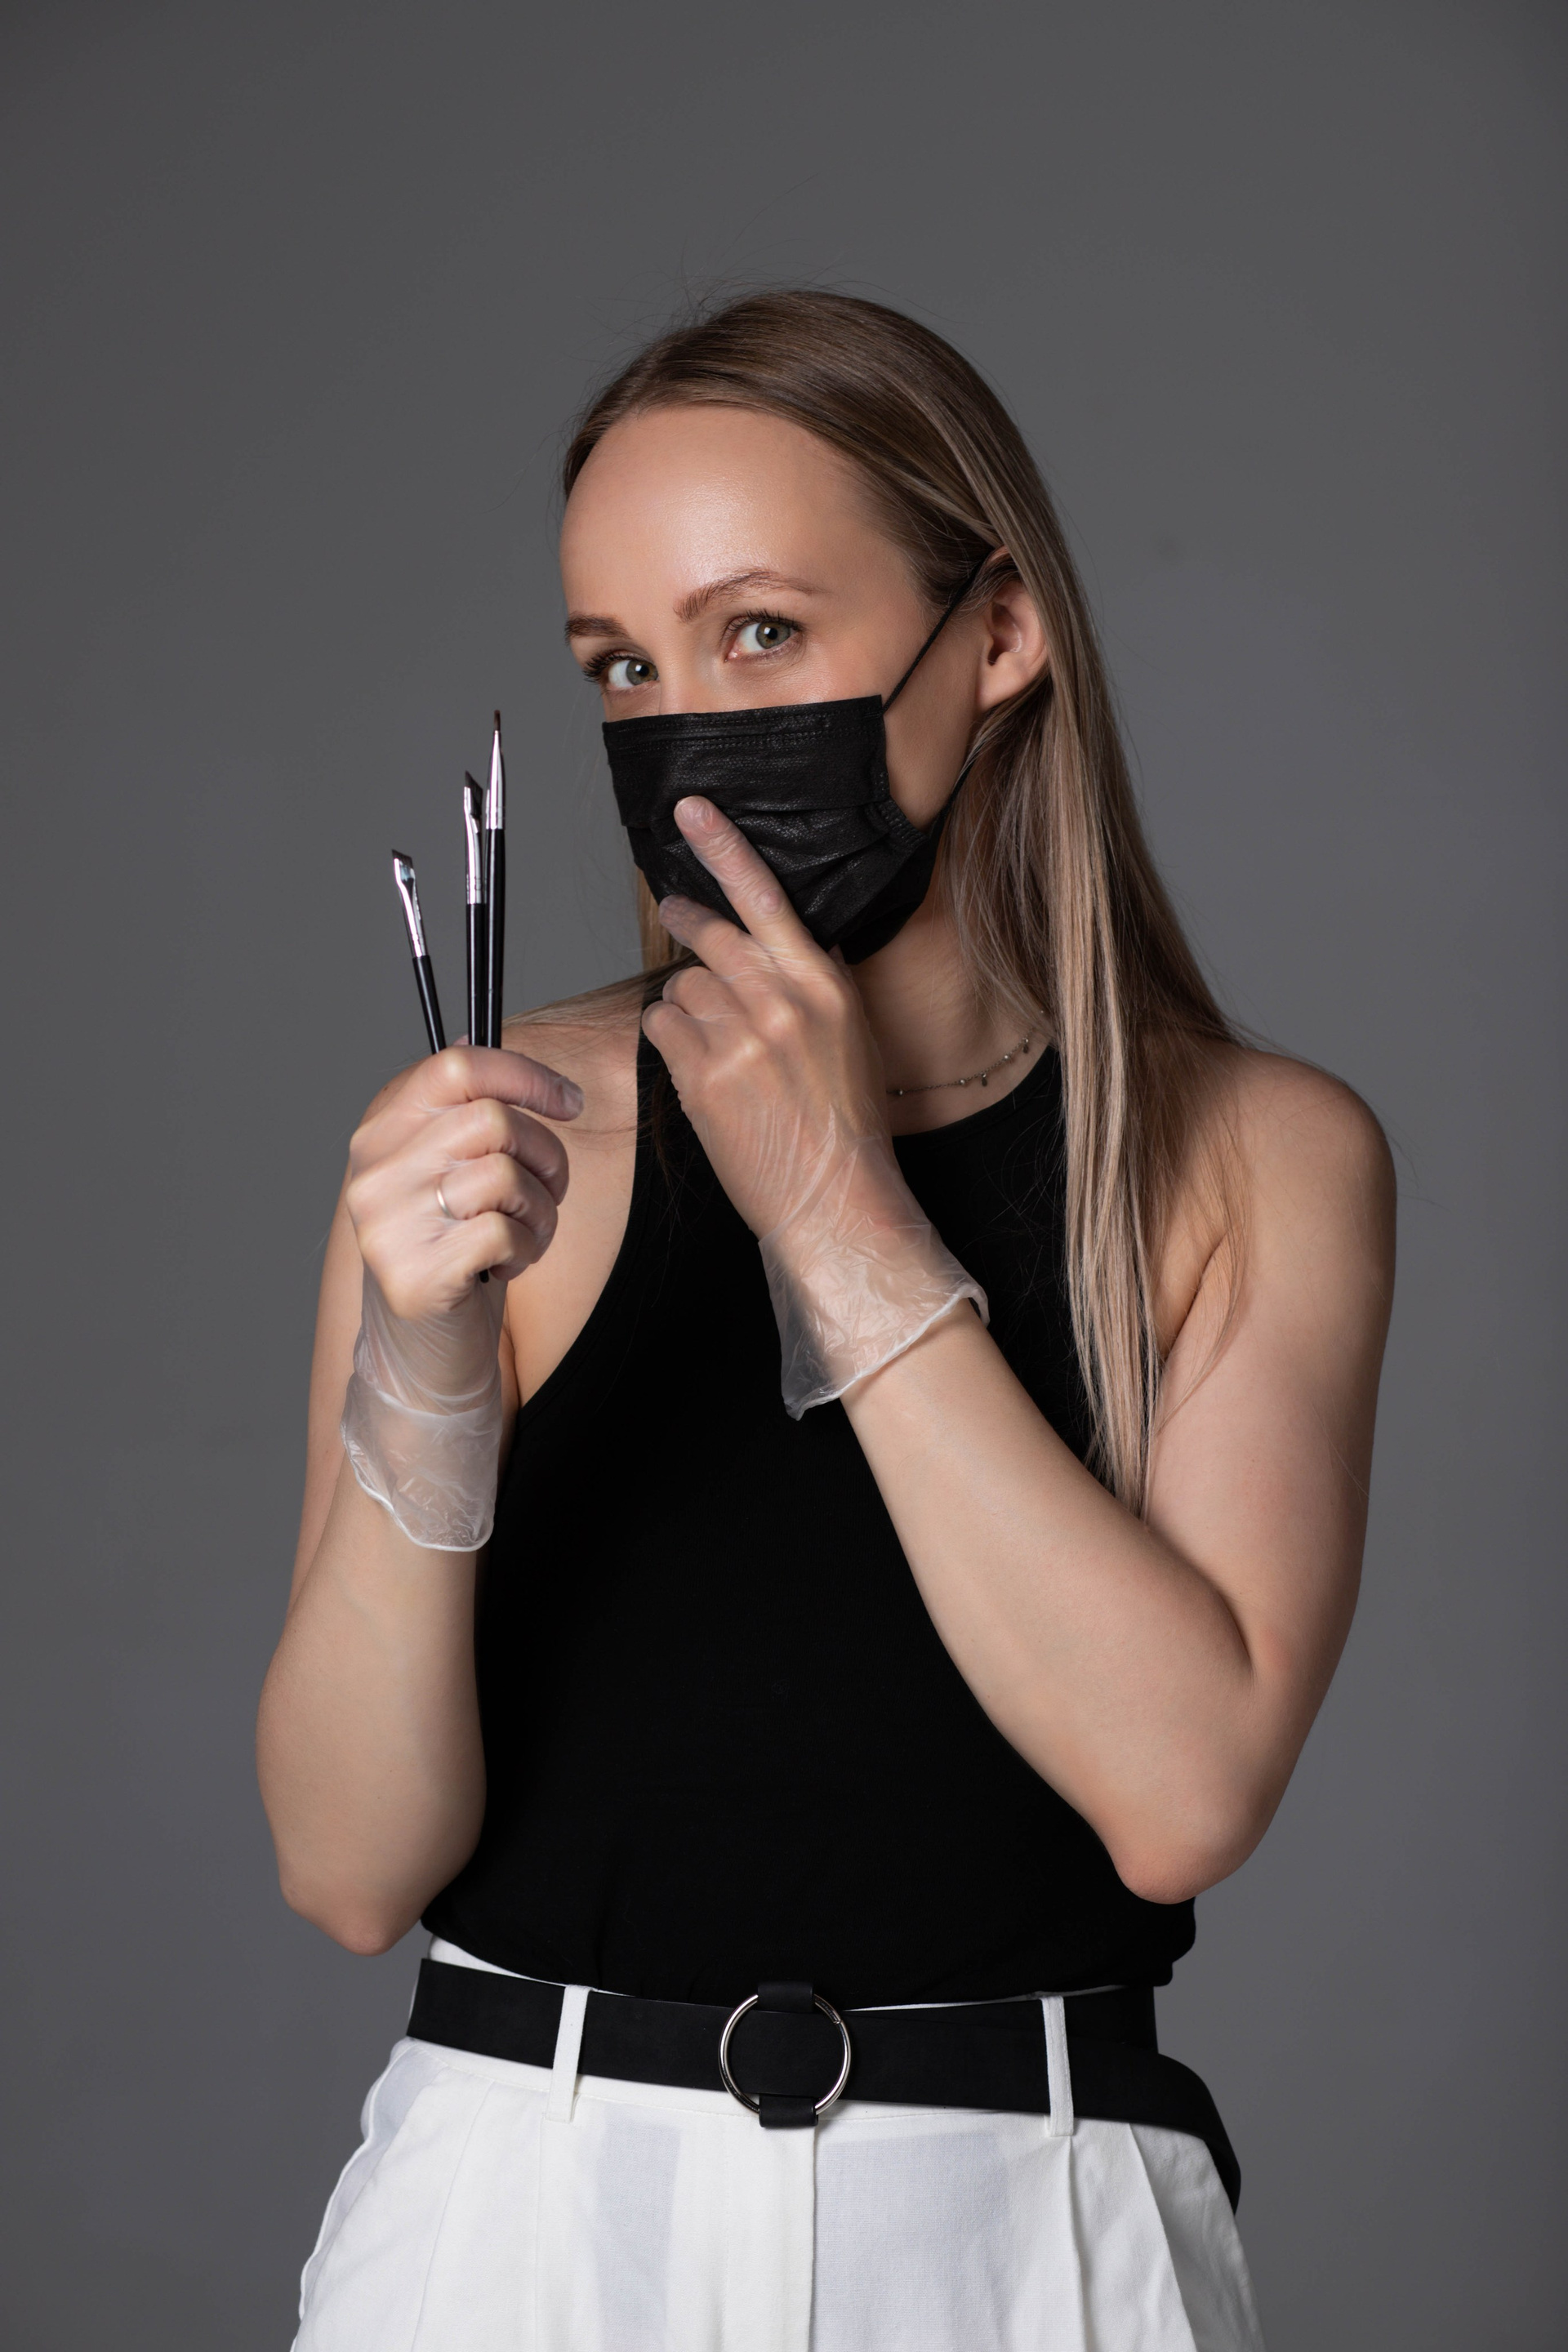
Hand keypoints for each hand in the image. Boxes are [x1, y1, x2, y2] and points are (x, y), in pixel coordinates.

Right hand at [345, 1045, 582, 1322]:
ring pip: (503, 1174)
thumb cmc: (452, 1253)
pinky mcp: (414, 1275)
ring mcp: (387, 1225)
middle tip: (551, 1188)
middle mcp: (374, 1172)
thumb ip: (460, 1114)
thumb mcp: (450, 1173)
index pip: (454, 1066)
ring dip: (541, 1207)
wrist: (421, 1354)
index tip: (568, 1101)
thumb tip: (489, 1041)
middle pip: (491, 1120)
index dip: (525, 1074)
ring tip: (528, 1233)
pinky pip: (503, 1231)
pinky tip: (509, 1264)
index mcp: (381, 1134)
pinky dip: (527, 1247)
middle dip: (546, 1153)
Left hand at [644, 796, 894, 1238]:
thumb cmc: (844, 1120)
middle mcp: (780, 1002)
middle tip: (675, 912)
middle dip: (686, 920)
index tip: (690, 810)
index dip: (724, 848)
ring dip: (686, 1004)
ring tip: (715, 1043)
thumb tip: (777, 938)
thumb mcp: (849, 1035)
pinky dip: (669, 1040)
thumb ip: (811, 982)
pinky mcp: (702, 1076)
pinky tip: (697, 1066)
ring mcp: (738, 1038)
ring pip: (680, 986)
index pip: (766, 898)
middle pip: (710, 935)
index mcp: (823, 984)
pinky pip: (661, 1028)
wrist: (835, 1198)